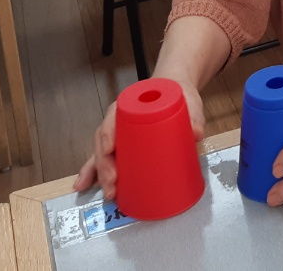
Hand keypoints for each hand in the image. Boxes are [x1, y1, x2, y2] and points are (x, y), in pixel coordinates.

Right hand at [72, 79, 205, 198]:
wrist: (175, 90)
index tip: (111, 149)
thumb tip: (197, 134)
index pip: (113, 118)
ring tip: (108, 193)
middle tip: (113, 182)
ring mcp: (118, 135)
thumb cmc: (177, 95)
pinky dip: (94, 174)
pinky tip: (85, 187)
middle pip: (104, 141)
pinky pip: (104, 160)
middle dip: (104, 164)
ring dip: (98, 174)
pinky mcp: (123, 147)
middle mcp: (118, 121)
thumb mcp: (187, 101)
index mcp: (129, 106)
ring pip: (100, 154)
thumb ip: (194, 115)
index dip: (109, 134)